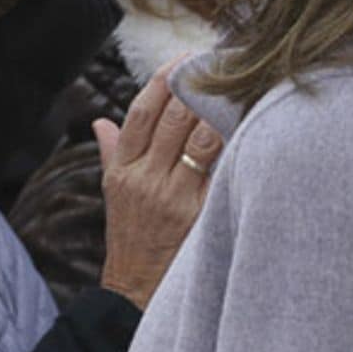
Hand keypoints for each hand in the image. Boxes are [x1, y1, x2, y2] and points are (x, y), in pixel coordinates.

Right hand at [94, 61, 223, 309]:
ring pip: (200, 137)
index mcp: (122, 170)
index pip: (140, 112)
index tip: (184, 59)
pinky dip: (235, 144)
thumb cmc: (131, 239)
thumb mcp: (112, 195)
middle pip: (172, 118)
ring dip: (222, 109)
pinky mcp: (197, 214)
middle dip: (198, 86)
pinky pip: (220, 168)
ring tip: (241, 87)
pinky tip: (251, 126)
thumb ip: (111, 154)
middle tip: (222, 63)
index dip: (163, 81)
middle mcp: (144, 179)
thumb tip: (101, 122)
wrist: (136, 292)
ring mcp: (171, 196)